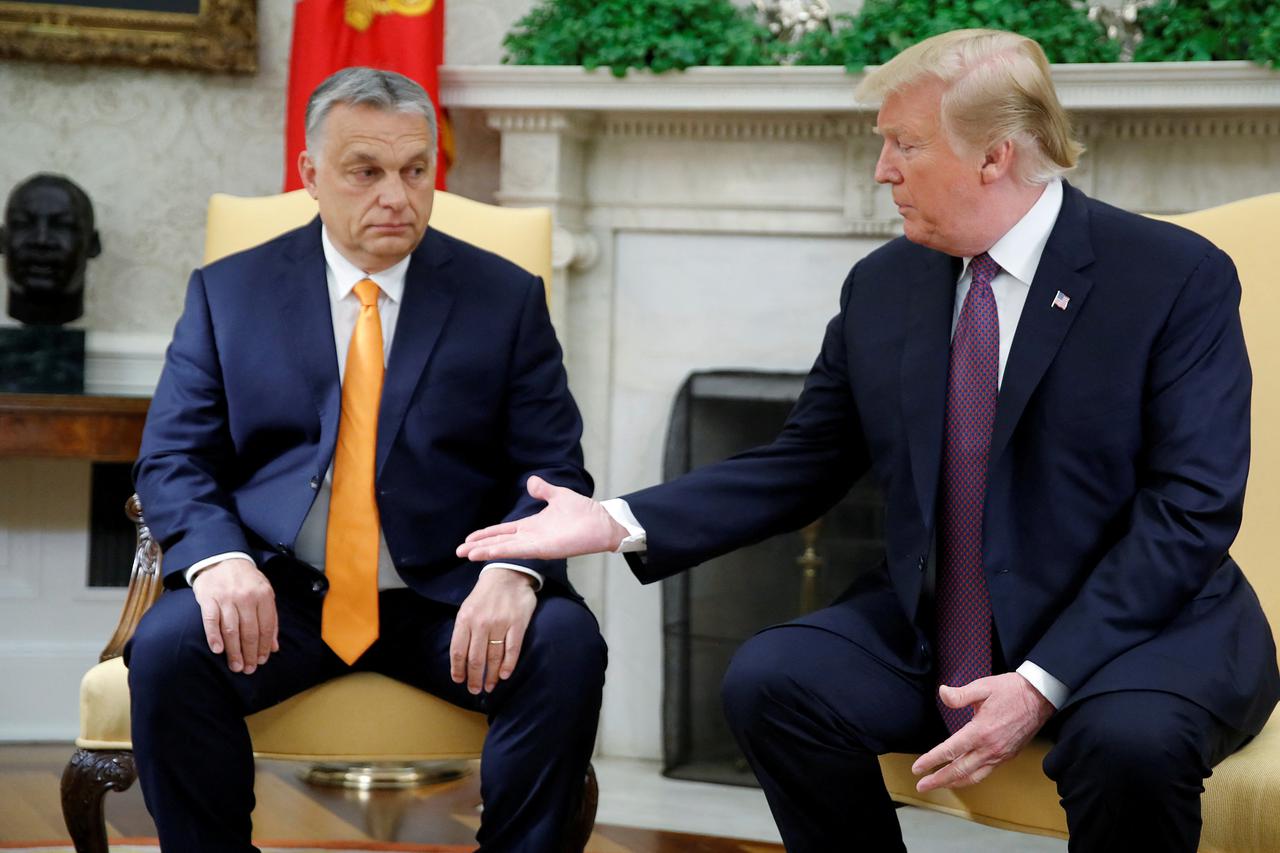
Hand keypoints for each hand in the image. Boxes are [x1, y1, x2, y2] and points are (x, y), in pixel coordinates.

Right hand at [191, 557, 278, 673]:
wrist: (222, 558)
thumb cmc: (246, 580)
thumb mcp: (265, 593)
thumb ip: (271, 618)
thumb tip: (274, 646)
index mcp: (263, 595)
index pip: (265, 627)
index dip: (264, 646)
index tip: (261, 661)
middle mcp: (246, 597)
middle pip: (249, 631)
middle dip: (249, 653)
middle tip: (248, 669)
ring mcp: (226, 598)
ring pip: (231, 629)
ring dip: (234, 651)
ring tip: (236, 666)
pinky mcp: (208, 598)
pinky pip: (211, 620)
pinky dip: (214, 636)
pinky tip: (217, 650)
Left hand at [450, 568, 537, 693]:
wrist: (507, 574)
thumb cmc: (485, 595)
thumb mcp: (467, 608)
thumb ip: (464, 630)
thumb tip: (461, 658)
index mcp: (465, 619)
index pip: (458, 651)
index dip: (458, 670)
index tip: (459, 681)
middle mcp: (481, 623)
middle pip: (476, 659)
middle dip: (474, 678)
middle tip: (475, 690)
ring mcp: (500, 623)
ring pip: (494, 657)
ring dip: (491, 676)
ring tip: (489, 686)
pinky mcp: (518, 624)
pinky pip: (512, 649)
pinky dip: (508, 665)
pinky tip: (504, 675)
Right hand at [456, 475, 627, 561]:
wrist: (603, 522)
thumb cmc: (585, 512)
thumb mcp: (559, 496)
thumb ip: (543, 490)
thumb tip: (530, 481)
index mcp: (532, 526)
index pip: (503, 531)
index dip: (486, 535)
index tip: (469, 539)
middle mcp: (530, 537)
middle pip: (499, 542)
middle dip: (479, 546)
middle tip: (458, 551)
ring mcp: (536, 544)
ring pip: (505, 548)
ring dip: (486, 551)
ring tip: (466, 554)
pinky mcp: (544, 549)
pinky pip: (519, 550)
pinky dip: (502, 551)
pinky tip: (487, 553)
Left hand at [912, 672, 1054, 791]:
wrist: (1040, 697)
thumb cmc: (1011, 690)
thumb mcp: (983, 687)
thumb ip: (960, 694)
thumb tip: (942, 693)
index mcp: (980, 731)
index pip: (950, 751)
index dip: (931, 760)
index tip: (917, 768)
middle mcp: (990, 748)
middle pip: (959, 770)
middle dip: (939, 779)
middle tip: (922, 786)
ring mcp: (1000, 754)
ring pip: (973, 776)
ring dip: (954, 783)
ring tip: (938, 785)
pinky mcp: (1007, 756)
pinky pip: (986, 773)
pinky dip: (970, 779)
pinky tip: (962, 777)